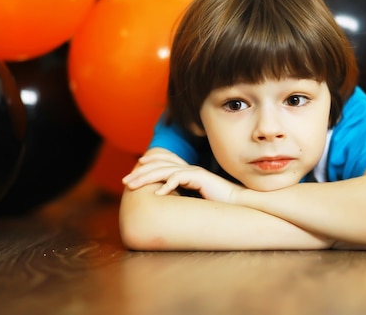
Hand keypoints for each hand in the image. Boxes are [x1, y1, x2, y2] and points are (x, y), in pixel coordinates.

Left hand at [122, 150, 243, 203]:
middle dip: (140, 173)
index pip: (166, 162)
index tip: (136, 167)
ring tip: (132, 186)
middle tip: (125, 181)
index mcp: (189, 171)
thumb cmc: (220, 203)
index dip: (150, 162)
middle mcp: (189, 169)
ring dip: (146, 178)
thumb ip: (185, 195)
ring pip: (164, 171)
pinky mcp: (200, 177)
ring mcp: (194, 172)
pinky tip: (157, 193)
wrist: (240, 202)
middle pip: (160, 166)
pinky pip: (179, 178)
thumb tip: (169, 201)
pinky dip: (167, 185)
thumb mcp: (197, 198)